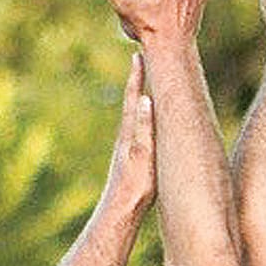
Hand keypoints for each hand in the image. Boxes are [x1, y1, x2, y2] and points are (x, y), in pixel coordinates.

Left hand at [102, 53, 156, 214]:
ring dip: (138, 99)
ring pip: (134, 117)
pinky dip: (142, 120)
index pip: (134, 97)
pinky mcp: (131, 160)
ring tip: (144, 86)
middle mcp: (126, 137)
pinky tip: (144, 125)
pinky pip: (138, 131)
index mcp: (130, 133)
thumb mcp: (142, 154)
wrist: (120, 211)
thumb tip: (145, 98)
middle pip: (131, 102)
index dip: (137, 76)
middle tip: (140, 60)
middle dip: (137, 81)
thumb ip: (144, 127)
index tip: (138, 54)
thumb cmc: (135, 186)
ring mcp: (127, 149)